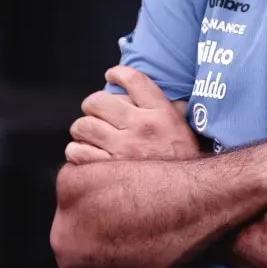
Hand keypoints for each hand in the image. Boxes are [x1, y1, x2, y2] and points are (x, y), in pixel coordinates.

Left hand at [65, 65, 199, 163]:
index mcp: (161, 113)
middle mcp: (141, 128)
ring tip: (89, 133)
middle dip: (92, 105)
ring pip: (83, 126)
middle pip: (98, 101)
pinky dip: (76, 151)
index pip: (134, 80)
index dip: (117, 73)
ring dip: (82, 128)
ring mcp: (123, 150)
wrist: (189, 195)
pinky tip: (84, 152)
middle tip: (96, 111)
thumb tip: (140, 91)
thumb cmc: (183, 160)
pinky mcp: (109, 171)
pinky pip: (78, 153)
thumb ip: (163, 106)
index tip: (112, 75)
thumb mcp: (181, 125)